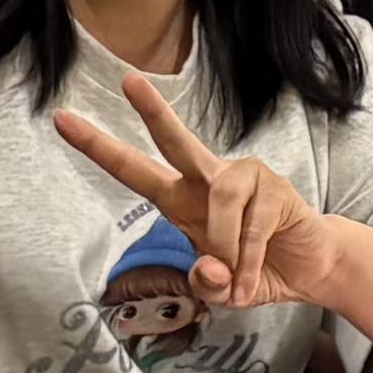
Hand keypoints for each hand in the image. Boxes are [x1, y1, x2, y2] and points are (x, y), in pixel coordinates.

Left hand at [54, 73, 329, 314]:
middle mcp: (210, 179)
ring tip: (235, 277)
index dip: (99, 148)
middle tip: (129, 81)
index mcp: (182, 199)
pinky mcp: (277, 189)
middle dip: (153, 112)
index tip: (62, 120)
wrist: (310, 269)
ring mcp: (247, 178)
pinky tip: (253, 279)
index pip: (135, 170)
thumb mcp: (220, 291)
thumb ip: (205, 285)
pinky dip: (249, 262)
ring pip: (220, 199)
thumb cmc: (255, 270)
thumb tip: (209, 267)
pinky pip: (253, 226)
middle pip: (177, 142)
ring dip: (224, 245)